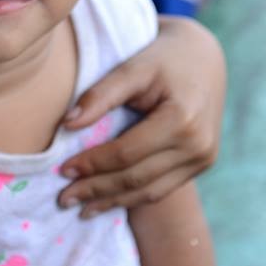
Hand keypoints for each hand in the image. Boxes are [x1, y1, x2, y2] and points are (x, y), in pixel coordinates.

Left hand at [56, 16, 225, 217]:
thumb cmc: (163, 57)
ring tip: (81, 209)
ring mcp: (203, 159)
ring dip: (113, 202)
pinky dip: (133, 197)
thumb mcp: (133, 67)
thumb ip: (101, 95)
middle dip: (97, 190)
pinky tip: (108, 201)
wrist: (203, 57)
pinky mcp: (201, 164)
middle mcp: (198, 145)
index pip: (127, 152)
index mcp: (182, 119)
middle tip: (63, 198)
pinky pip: (162, 189)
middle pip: (137, 178)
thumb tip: (67, 125)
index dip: (93, 163)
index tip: (62, 169)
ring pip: (150, 192)